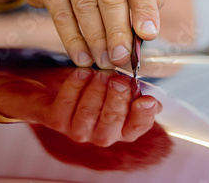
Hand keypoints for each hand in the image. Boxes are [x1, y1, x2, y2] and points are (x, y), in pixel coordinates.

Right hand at [0, 0, 165, 68]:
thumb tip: (149, 29)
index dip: (145, 9)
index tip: (148, 35)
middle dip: (118, 32)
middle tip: (122, 57)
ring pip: (86, 7)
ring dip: (96, 41)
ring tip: (104, 61)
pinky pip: (62, 14)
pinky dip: (73, 40)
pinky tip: (82, 57)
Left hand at [0, 68, 162, 146]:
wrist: (54, 93)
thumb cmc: (94, 90)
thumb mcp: (117, 91)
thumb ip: (136, 95)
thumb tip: (155, 103)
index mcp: (122, 129)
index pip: (137, 127)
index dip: (143, 116)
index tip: (147, 100)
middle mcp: (102, 135)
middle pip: (112, 120)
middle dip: (117, 98)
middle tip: (119, 79)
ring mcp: (78, 131)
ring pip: (89, 112)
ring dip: (96, 90)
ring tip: (101, 72)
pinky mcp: (56, 121)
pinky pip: (66, 103)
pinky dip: (75, 86)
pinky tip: (82, 72)